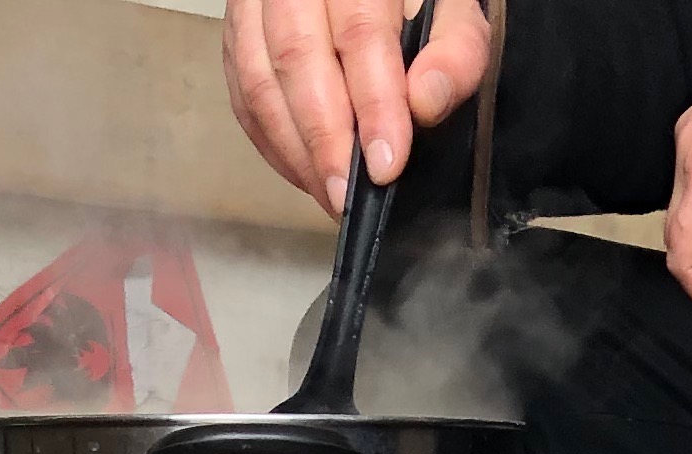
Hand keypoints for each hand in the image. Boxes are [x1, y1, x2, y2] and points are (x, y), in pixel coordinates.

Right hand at [225, 0, 490, 219]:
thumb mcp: (453, 10)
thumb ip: (455, 51)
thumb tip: (425, 102)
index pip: (360, 33)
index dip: (373, 104)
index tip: (386, 164)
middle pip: (296, 58)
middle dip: (323, 139)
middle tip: (346, 196)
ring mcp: (254, 5)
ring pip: (258, 81)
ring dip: (294, 150)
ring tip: (329, 194)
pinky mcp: (237, 35)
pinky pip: (242, 95)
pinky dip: (272, 143)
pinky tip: (306, 172)